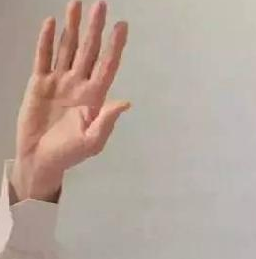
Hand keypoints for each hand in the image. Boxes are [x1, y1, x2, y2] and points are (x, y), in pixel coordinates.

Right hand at [11, 0, 128, 202]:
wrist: (40, 158)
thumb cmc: (70, 153)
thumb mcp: (92, 141)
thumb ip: (107, 121)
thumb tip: (126, 102)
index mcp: (95, 97)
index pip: (107, 66)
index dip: (115, 46)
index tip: (123, 26)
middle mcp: (79, 84)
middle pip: (89, 51)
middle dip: (95, 28)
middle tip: (101, 5)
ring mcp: (59, 81)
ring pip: (67, 48)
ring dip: (72, 27)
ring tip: (76, 4)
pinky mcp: (39, 83)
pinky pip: (43, 57)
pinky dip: (46, 40)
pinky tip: (50, 23)